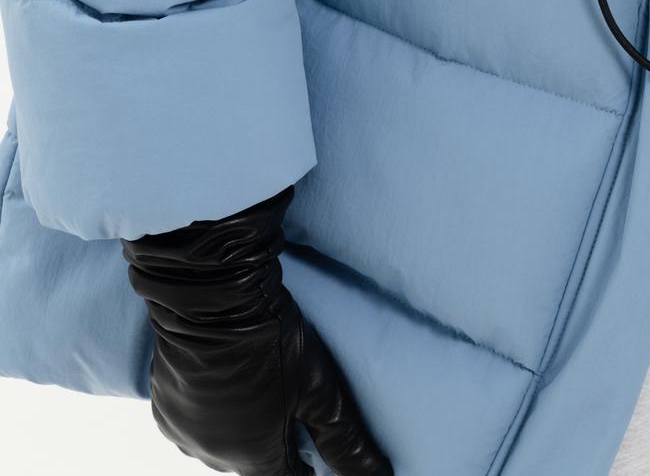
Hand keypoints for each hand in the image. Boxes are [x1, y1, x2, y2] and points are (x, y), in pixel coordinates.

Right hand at [122, 183, 392, 475]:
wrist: (211, 299)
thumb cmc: (271, 341)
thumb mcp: (318, 388)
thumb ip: (344, 439)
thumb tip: (377, 475)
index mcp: (255, 457)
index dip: (304, 464)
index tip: (314, 447)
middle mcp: (214, 456)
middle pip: (254, 460)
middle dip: (274, 441)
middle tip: (293, 404)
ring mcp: (185, 432)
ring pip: (222, 443)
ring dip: (242, 427)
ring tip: (262, 387)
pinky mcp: (165, 407)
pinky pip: (194, 423)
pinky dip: (214, 411)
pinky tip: (229, 382)